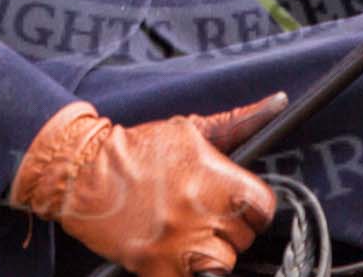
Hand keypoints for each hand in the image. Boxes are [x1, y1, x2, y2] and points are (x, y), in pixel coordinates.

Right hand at [13, 93, 285, 275]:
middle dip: (231, 227)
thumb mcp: (190, 128)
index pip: (263, 207)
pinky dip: (189, 271)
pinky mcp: (157, 268)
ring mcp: (179, 244)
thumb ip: (239, 121)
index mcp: (213, 178)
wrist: (85, 174)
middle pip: (243, 237)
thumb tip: (278, 103)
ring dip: (213, 253)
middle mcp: (200, 212)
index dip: (256, 207)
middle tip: (209, 215)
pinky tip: (178, 253)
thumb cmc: (138, 149)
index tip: (244, 206)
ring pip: (223, 264)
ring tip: (194, 236)